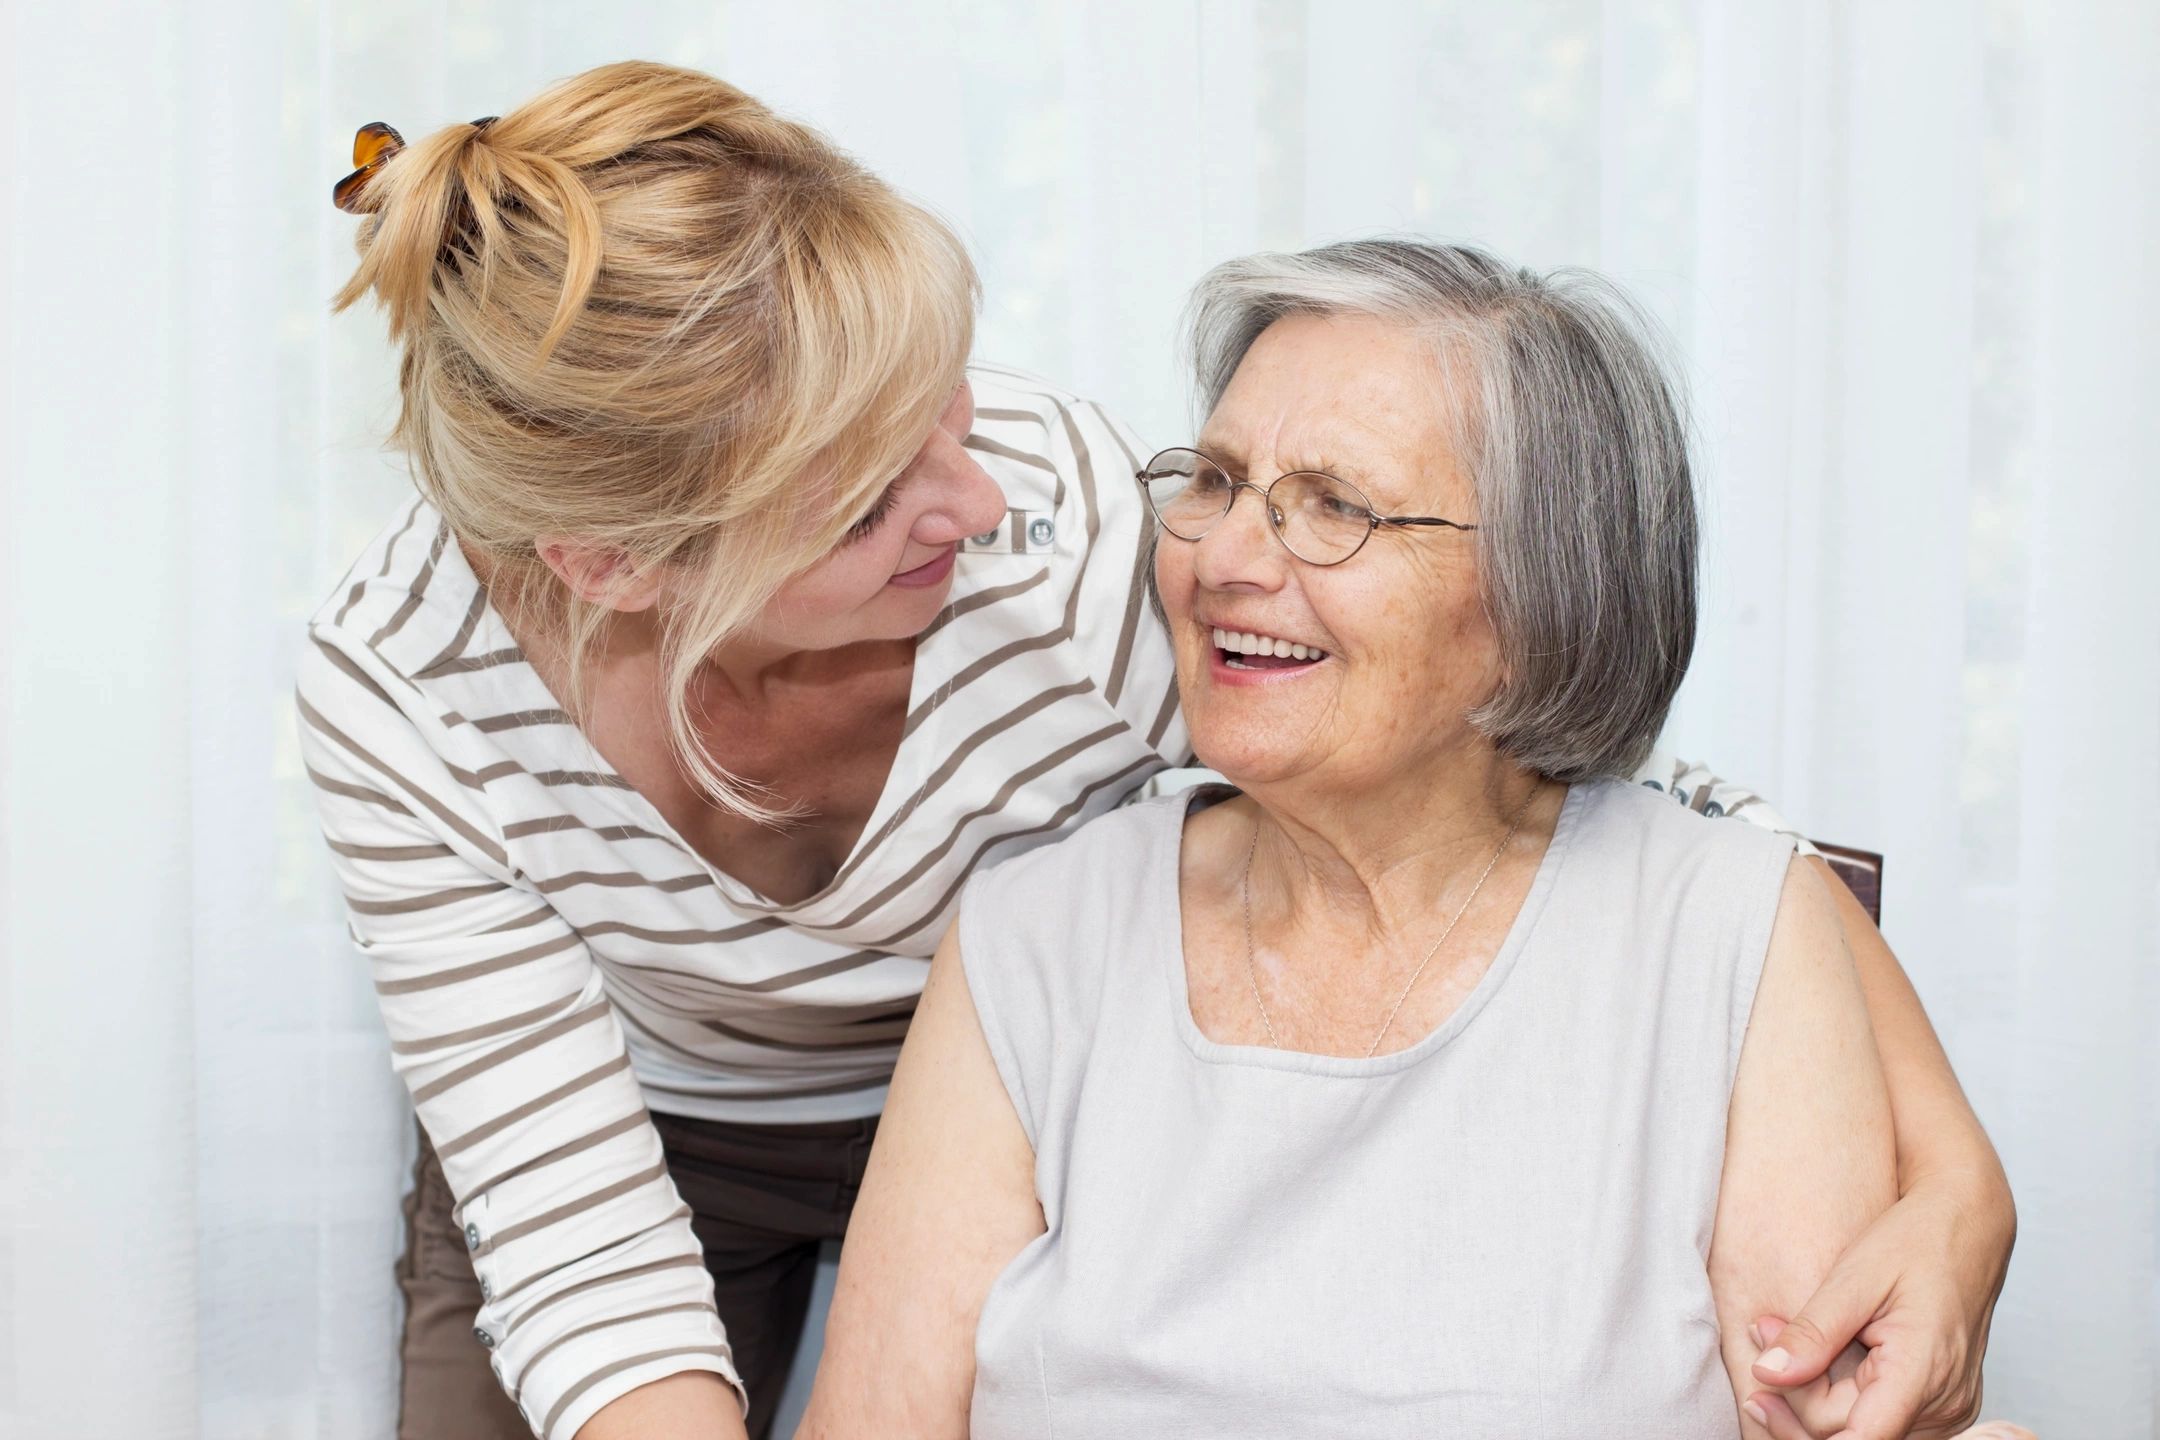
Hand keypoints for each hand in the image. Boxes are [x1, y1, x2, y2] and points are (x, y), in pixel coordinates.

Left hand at [1740, 1168, 2013, 1439]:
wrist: (1967, 1229)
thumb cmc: (1917, 1243)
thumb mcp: (1854, 1278)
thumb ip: (1812, 1332)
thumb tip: (1768, 1373)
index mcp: (1924, 1372)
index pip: (1863, 1438)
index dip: (1804, 1424)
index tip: (1761, 1393)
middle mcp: (1943, 1403)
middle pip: (1851, 1435)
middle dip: (1795, 1396)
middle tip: (1761, 1335)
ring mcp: (1946, 1408)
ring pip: (1864, 1433)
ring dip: (1813, 1400)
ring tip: (1777, 1340)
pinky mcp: (1938, 1403)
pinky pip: (1880, 1422)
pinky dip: (1840, 1399)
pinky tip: (1811, 1361)